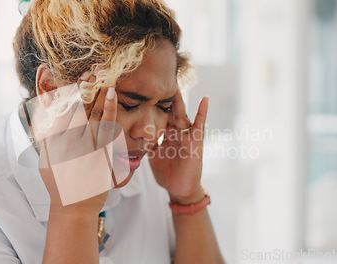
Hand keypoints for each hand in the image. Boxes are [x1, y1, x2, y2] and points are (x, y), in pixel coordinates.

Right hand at [30, 71, 117, 213]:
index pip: (59, 109)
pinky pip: (107, 128)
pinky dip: (110, 109)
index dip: (66, 90)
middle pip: (77, 108)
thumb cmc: (59, 181)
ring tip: (103, 74)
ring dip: (98, 92)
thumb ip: (46, 133)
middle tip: (93, 69)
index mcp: (52, 142)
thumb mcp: (45, 156)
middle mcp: (67, 143)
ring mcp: (85, 149)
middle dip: (85, 86)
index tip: (73, 75)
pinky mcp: (101, 156)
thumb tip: (46, 108)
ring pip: (92, 114)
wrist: (73, 207)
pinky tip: (112, 94)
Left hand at [148, 88, 208, 203]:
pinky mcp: (196, 142)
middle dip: (166, 97)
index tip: (144, 88)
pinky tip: (205, 99)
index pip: (159, 114)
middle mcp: (177, 132)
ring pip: (182, 114)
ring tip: (176, 85)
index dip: (153, 103)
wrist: (179, 190)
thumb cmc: (167, 173)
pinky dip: (203, 112)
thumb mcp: (153, 155)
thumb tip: (130, 135)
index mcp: (166, 134)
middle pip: (170, 111)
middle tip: (159, 80)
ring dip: (180, 101)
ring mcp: (187, 135)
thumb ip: (146, 143)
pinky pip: (200, 125)